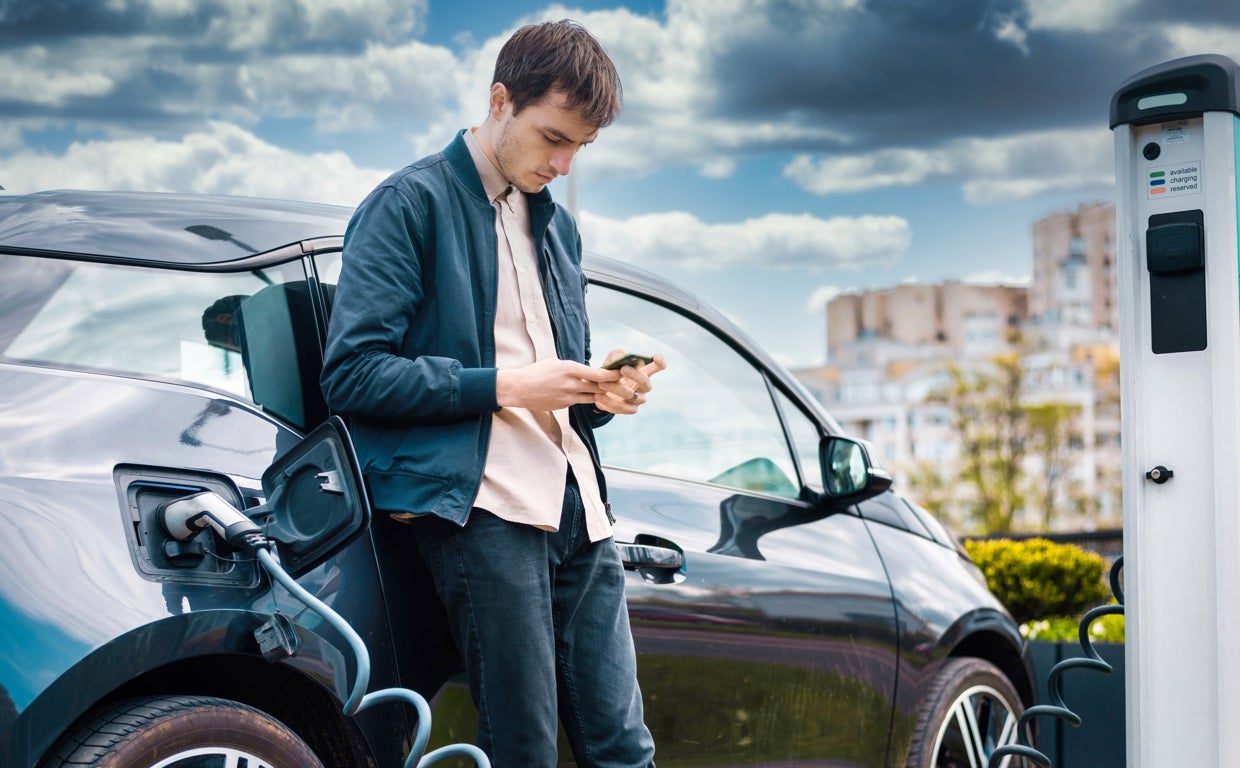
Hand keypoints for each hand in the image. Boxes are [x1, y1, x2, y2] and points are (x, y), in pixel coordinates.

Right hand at [496, 358, 620, 410]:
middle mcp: (572, 384)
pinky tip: (590, 395)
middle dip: (612, 387)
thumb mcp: (556, 362)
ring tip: (611, 392)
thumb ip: (573, 367)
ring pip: (593, 397)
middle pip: (600, 388)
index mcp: (570, 369)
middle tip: (624, 385)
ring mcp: (568, 397)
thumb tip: (587, 370)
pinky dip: (586, 398)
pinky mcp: (564, 405)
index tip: (622, 373)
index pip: (599, 374)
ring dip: (601, 394)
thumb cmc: (537, 371)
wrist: (520, 388)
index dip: (613, 375)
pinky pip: (580, 402)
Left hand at [594, 349, 665, 414]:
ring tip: (601, 384)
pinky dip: (609, 402)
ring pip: (631, 396)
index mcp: (644, 371)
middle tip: (622, 369)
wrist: (599, 390)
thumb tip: (620, 359)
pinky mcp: (630, 410)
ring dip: (616, 389)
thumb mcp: (612, 359)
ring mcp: (639, 399)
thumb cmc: (610, 371)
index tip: (654, 357)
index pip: (659, 366)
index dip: (660, 362)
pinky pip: (621, 408)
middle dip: (635, 375)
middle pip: (646, 382)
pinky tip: (598, 396)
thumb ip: (617, 356)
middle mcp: (645, 386)